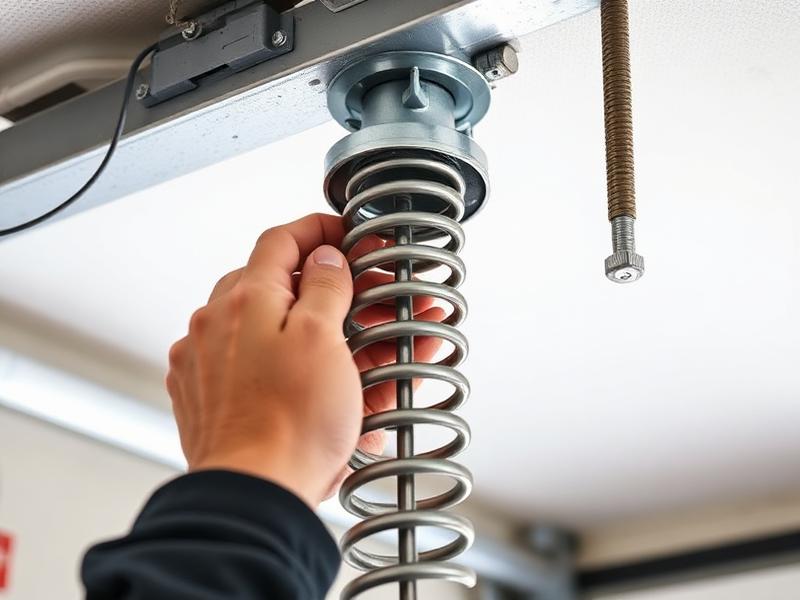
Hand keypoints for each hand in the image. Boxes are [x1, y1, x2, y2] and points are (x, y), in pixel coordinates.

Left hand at [167, 214, 442, 506]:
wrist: (254, 494)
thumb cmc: (290, 425)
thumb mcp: (322, 338)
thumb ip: (324, 286)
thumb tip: (324, 257)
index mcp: (244, 299)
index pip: (282, 240)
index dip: (320, 231)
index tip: (347, 236)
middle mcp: (216, 324)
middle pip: (277, 284)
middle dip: (329, 286)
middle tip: (368, 298)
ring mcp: (208, 361)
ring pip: (269, 326)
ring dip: (314, 327)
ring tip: (363, 348)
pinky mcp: (207, 396)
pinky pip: (253, 364)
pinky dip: (287, 362)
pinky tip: (322, 382)